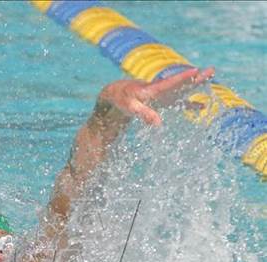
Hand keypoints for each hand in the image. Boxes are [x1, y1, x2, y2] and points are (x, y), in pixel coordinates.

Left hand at [99, 67, 214, 125]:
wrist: (117, 94)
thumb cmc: (122, 100)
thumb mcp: (131, 108)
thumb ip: (144, 114)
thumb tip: (159, 124)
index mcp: (153, 89)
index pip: (171, 83)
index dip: (183, 79)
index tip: (196, 72)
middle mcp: (161, 89)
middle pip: (181, 83)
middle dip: (196, 78)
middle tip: (212, 70)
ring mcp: (164, 93)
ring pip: (182, 88)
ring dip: (196, 84)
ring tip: (210, 78)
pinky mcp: (163, 99)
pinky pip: (179, 101)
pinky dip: (190, 103)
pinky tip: (202, 106)